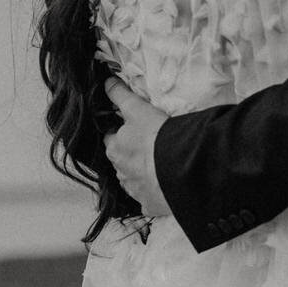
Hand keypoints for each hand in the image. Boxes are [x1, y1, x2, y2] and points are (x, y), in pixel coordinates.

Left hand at [102, 79, 170, 217]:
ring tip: (160, 166)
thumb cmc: (158, 137)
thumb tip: (106, 82)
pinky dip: (154, 193)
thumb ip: (121, 95)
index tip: (133, 131)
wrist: (180, 169)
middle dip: (131, 157)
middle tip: (150, 148)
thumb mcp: (138, 110)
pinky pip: (149, 199)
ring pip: (134, 181)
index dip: (121, 134)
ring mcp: (134, 191)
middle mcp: (120, 172)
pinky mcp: (149, 204)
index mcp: (115, 149)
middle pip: (122, 162)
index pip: (111, 139)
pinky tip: (165, 186)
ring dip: (142, 175)